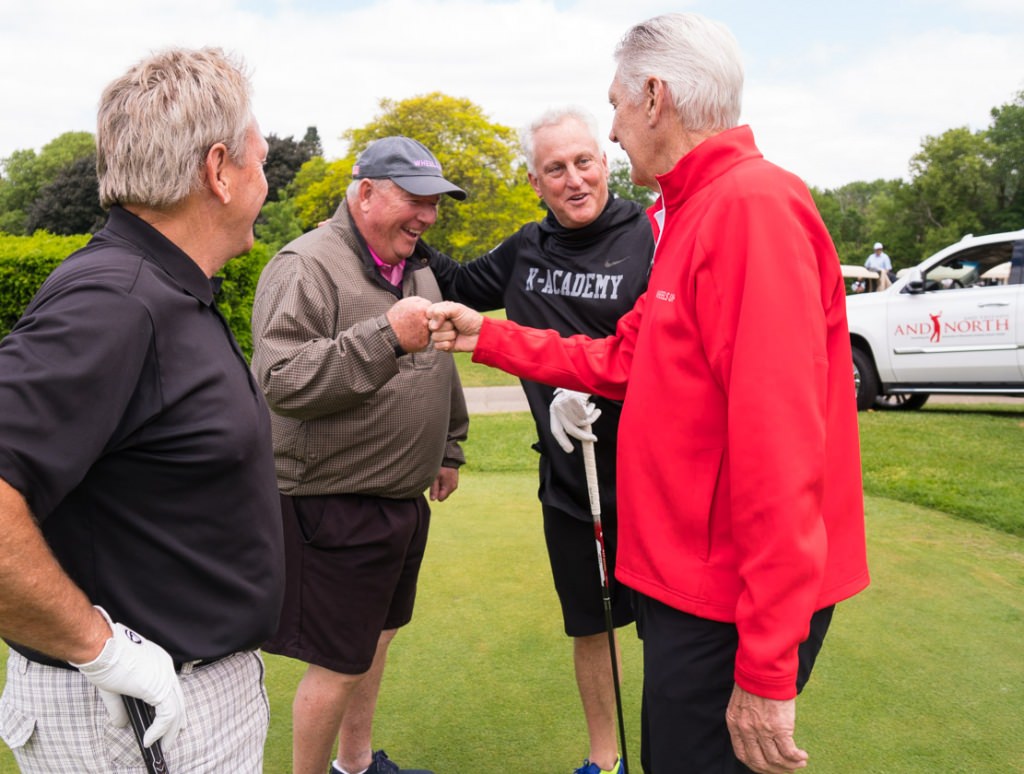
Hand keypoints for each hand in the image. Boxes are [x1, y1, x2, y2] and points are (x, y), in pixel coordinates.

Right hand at [72, 607, 184, 748]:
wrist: (99, 646)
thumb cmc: (103, 657)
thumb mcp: (113, 686)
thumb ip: (120, 707)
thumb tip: (120, 724)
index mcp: (157, 662)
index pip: (170, 687)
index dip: (171, 705)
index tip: (170, 720)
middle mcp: (165, 668)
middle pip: (178, 698)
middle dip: (176, 720)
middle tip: (172, 737)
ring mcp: (164, 677)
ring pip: (176, 709)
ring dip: (170, 730)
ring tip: (163, 745)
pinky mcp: (159, 688)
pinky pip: (167, 715)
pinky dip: (160, 730)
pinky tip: (149, 740)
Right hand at [385, 296, 431, 352]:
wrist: (387, 335)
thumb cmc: (395, 318)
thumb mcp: (404, 303)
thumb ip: (419, 301)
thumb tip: (429, 303)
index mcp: (421, 309)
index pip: (432, 308)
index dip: (425, 311)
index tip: (418, 315)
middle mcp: (425, 321)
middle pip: (434, 319)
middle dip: (427, 320)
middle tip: (416, 323)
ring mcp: (426, 333)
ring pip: (432, 329)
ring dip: (425, 329)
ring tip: (413, 329)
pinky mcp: (424, 343)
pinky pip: (427, 338)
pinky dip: (422, 337)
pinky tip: (413, 336)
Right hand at [427, 301, 483, 351]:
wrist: (480, 334)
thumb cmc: (469, 319)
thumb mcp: (456, 309)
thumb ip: (441, 311)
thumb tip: (432, 326)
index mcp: (439, 312)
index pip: (428, 313)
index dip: (436, 316)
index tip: (448, 315)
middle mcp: (437, 323)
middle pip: (430, 326)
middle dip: (446, 326)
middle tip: (455, 324)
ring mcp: (440, 335)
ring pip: (434, 337)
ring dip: (449, 335)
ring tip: (456, 332)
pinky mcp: (443, 345)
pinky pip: (437, 346)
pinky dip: (448, 344)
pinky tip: (455, 341)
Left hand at [429, 466, 459, 501]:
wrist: (450, 458)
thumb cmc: (441, 468)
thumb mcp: (435, 478)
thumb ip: (434, 489)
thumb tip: (433, 500)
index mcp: (449, 488)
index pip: (440, 498)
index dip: (435, 493)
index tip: (434, 485)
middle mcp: (453, 488)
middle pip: (443, 495)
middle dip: (438, 490)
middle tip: (436, 480)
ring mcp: (455, 484)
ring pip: (445, 491)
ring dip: (441, 486)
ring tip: (439, 477)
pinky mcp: (455, 481)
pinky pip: (448, 486)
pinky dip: (444, 483)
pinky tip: (443, 476)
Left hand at [549, 389, 600, 452]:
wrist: (583, 376)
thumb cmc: (579, 393)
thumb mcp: (571, 407)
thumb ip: (571, 419)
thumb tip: (580, 437)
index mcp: (554, 410)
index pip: (555, 430)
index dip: (562, 441)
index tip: (569, 450)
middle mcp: (557, 407)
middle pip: (570, 429)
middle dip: (583, 436)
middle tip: (594, 439)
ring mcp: (564, 403)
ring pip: (581, 422)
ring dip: (591, 417)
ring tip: (593, 408)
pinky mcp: (573, 400)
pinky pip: (586, 414)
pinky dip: (592, 411)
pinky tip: (591, 403)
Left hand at [726, 684, 806, 772]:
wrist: (763, 667)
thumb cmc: (755, 680)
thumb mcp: (741, 702)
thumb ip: (746, 720)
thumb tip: (758, 737)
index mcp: (735, 723)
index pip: (743, 755)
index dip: (757, 765)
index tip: (768, 767)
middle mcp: (747, 730)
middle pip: (760, 762)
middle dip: (775, 770)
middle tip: (787, 769)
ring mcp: (763, 730)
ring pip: (776, 760)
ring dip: (790, 766)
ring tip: (800, 763)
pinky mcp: (780, 727)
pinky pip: (789, 752)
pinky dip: (797, 758)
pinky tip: (803, 756)